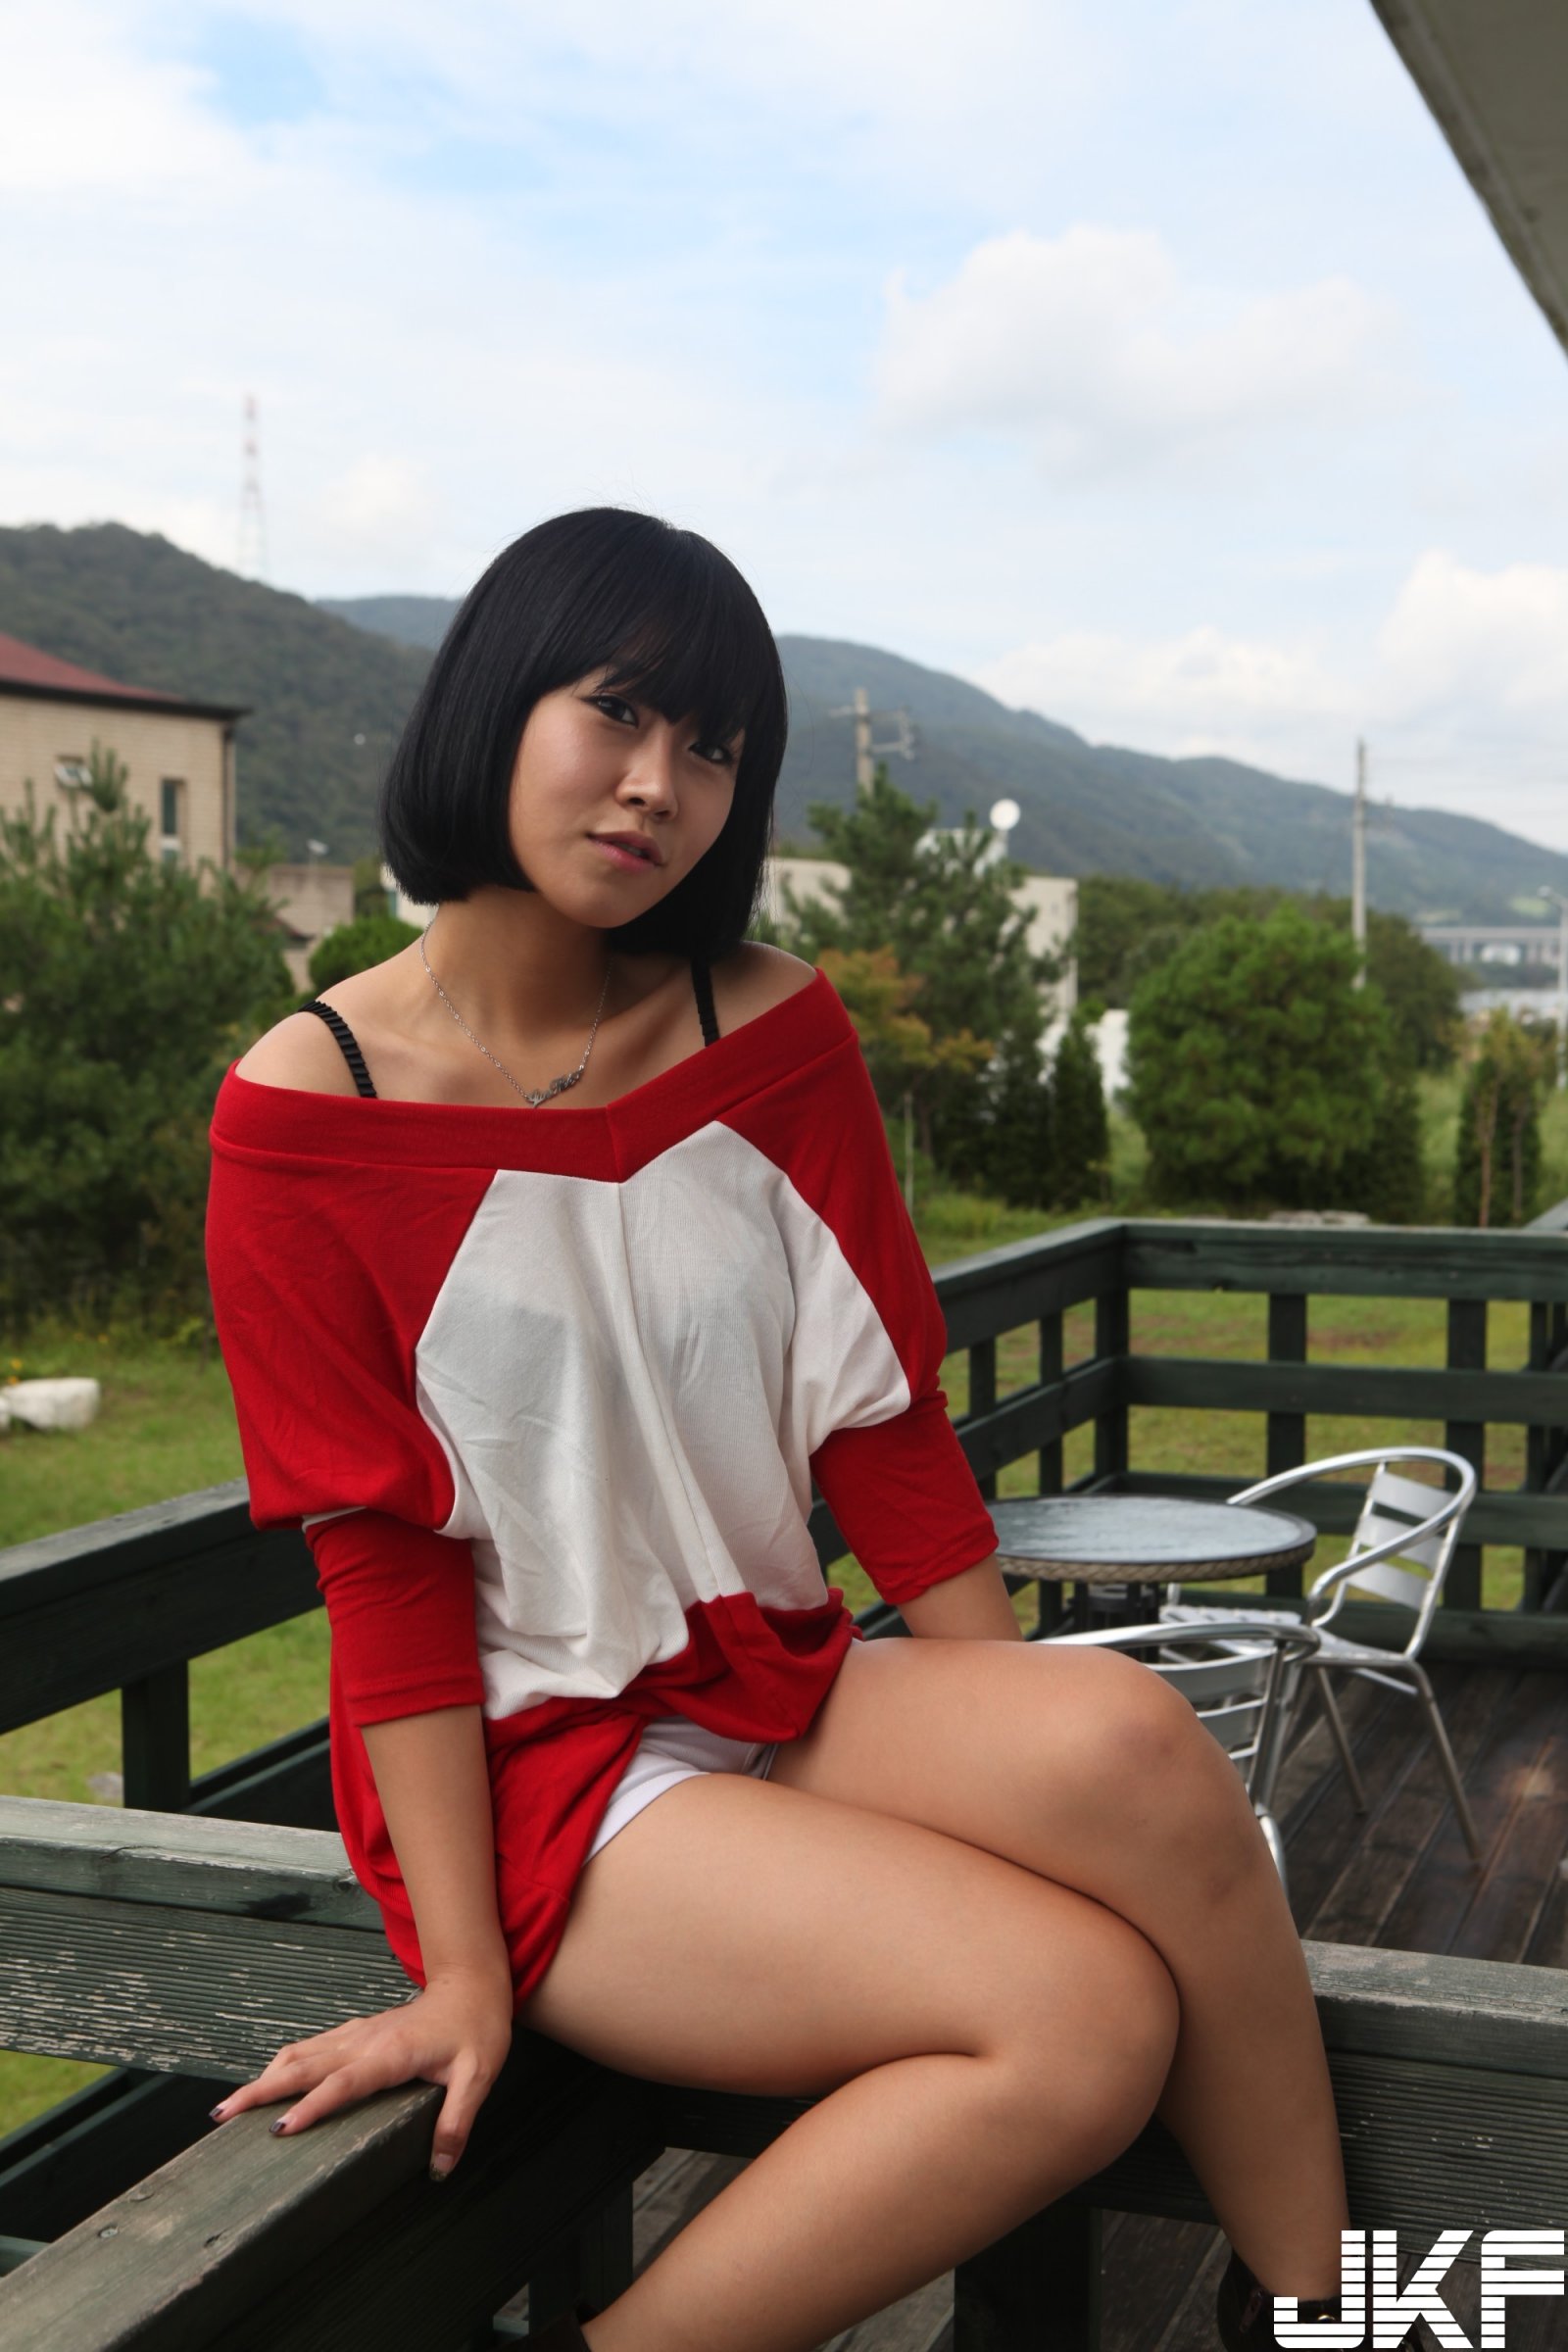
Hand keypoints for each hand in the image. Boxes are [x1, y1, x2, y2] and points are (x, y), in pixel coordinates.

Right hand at [207, 1966, 516, 2179]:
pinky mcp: (356, 2032)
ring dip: (264, 2077)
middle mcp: (365, 2040)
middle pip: (303, 2066)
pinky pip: (311, 2048)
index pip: (343, 2083)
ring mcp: (357, 2033)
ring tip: (231, 2105)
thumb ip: (457, 2121)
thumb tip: (439, 2168)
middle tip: (222, 2114)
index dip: (311, 2107)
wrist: (473, 1984)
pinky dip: (283, 2065)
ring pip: (300, 2053)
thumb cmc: (477, 2027)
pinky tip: (270, 2081)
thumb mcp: (478, 2076)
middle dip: (259, 2090)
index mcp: (392, 2053)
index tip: (279, 2129)